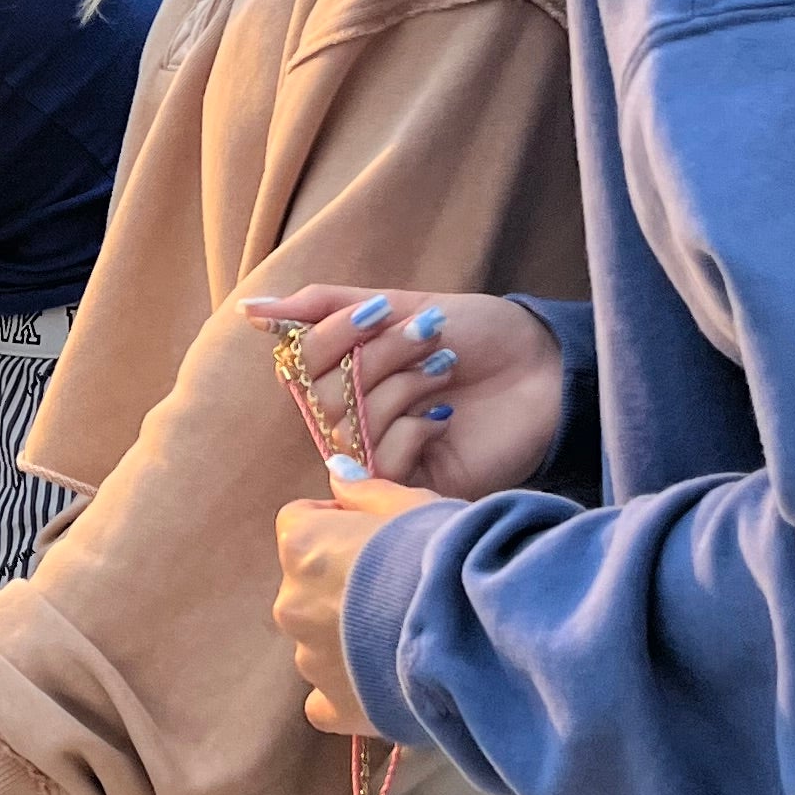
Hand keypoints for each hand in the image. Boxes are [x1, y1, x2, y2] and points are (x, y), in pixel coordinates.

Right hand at [244, 284, 564, 497]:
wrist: (545, 366)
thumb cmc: (478, 333)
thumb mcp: (397, 306)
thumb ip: (322, 307)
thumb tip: (249, 311)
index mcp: (345, 375)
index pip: (299, 365)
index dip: (332, 336)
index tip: (379, 310)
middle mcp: (355, 419)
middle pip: (325, 396)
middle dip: (380, 357)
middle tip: (430, 337)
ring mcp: (382, 455)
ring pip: (351, 428)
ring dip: (402, 387)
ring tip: (446, 370)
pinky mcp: (412, 488)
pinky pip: (380, 465)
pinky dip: (411, 431)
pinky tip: (445, 419)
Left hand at [274, 475, 440, 731]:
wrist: (471, 631)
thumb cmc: (441, 555)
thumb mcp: (412, 505)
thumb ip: (365, 491)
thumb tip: (336, 472)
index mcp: (302, 545)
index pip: (298, 521)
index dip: (337, 525)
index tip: (375, 537)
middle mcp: (291, 601)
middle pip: (306, 584)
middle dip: (341, 586)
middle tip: (397, 590)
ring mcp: (308, 658)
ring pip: (318, 640)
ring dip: (347, 637)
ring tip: (403, 637)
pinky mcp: (333, 704)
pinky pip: (327, 698)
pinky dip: (349, 691)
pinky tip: (386, 684)